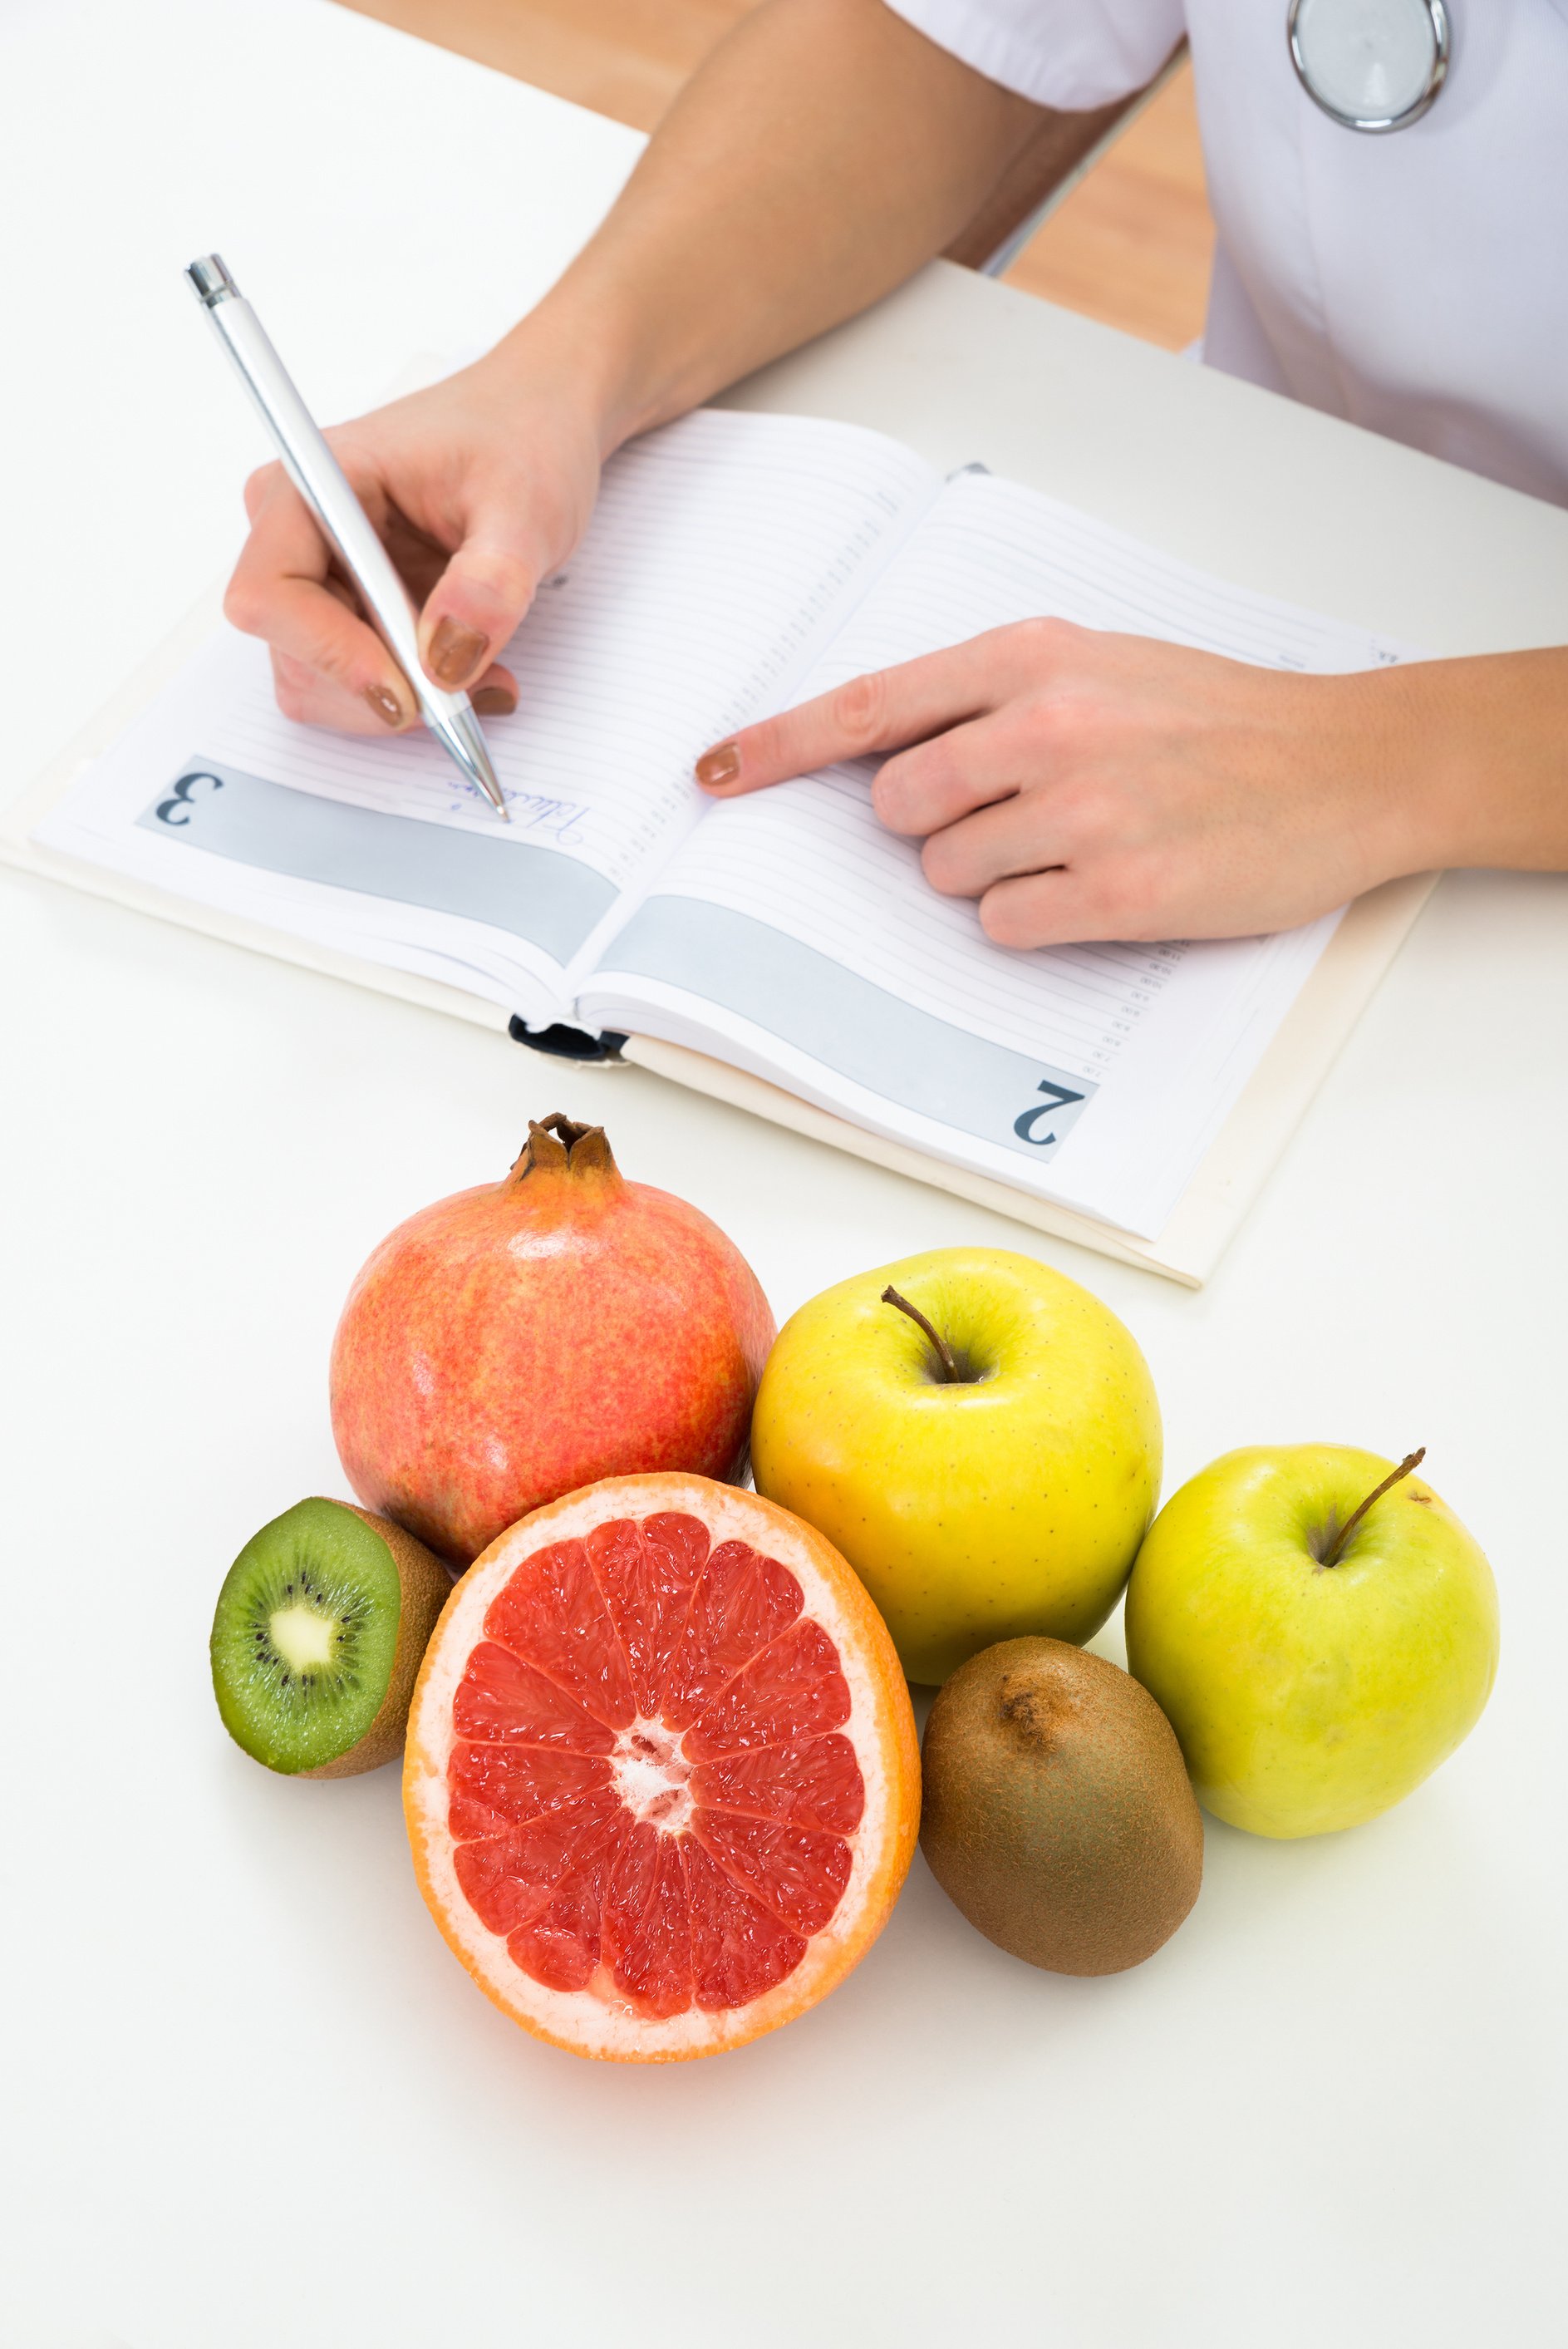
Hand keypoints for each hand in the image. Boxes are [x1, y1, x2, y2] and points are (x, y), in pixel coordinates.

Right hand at [221, 350, 605, 732]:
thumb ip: (490, 581)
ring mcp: (320, 579)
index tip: (404, 692)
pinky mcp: (351, 612)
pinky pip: (359, 686)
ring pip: (323, 685)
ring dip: (402, 704)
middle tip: (472, 691)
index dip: (327, 655)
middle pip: (295, 656)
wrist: (538, 427)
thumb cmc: (521, 438)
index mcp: (315, 483)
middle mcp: (298, 533)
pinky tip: (471, 672)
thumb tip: (446, 658)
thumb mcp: (525, 505)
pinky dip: (415, 698)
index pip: (269, 594)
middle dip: (381, 690)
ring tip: (485, 677)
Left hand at [695, 619, 1452, 943]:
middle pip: (898, 807)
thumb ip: (993, 698)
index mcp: (1032, 659)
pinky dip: (1033, 919)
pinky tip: (1099, 887)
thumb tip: (888, 761)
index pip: (868, 707)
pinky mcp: (1118, 893)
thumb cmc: (1217, 718)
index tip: (715, 775)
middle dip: (932, 827)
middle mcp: (1047, 727)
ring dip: (990, 876)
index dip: (778, 747)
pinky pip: (1004, 926)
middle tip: (1011, 817)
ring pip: (947, 874)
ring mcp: (1082, 812)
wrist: (1347, 763)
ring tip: (1078, 845)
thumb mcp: (1100, 665)